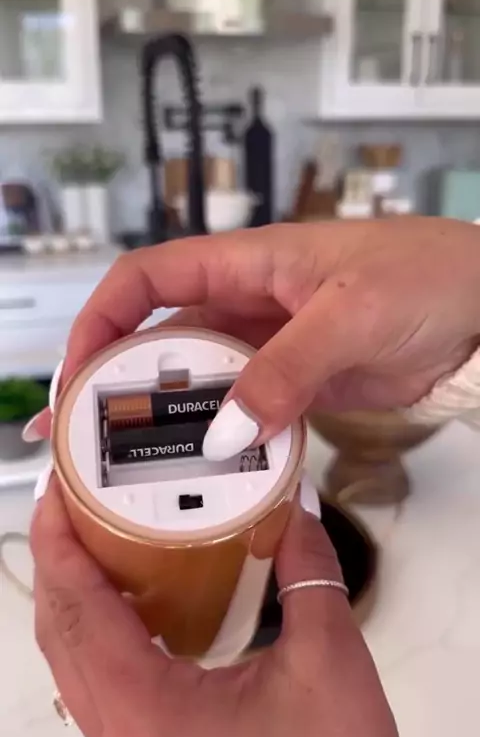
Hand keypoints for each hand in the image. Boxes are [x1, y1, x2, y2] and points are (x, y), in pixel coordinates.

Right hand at [29, 218, 479, 457]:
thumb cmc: (428, 278)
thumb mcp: (352, 315)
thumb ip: (286, 370)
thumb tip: (225, 434)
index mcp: (248, 262)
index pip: (148, 278)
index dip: (102, 319)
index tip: (79, 373)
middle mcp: (249, 302)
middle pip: (161, 340)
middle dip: (113, 383)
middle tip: (75, 440)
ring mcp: (272, 347)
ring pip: (200, 383)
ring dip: (162, 421)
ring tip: (121, 469)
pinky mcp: (299, 383)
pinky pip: (246, 413)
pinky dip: (223, 442)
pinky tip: (203, 474)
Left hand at [31, 479, 407, 736]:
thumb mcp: (328, 661)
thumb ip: (308, 573)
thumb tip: (293, 512)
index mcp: (148, 713)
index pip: (79, 610)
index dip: (61, 543)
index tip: (60, 488)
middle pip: (59, 635)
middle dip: (59, 560)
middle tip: (76, 501)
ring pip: (71, 664)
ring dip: (75, 597)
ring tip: (99, 540)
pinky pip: (97, 686)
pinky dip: (99, 633)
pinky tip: (135, 605)